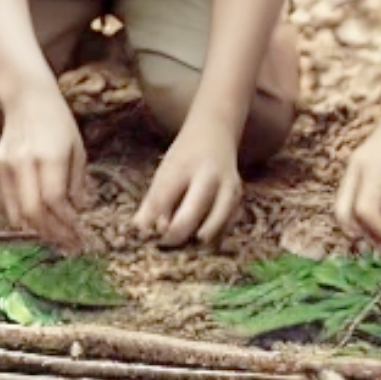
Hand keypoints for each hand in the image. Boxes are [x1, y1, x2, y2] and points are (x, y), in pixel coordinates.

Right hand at [0, 91, 88, 250]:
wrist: (27, 99)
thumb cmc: (58, 125)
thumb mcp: (78, 150)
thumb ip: (78, 182)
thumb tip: (79, 211)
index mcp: (48, 157)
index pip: (54, 200)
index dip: (66, 222)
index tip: (78, 235)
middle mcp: (22, 162)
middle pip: (33, 211)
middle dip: (51, 233)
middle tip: (66, 244)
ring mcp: (2, 164)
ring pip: (14, 212)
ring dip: (34, 229)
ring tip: (52, 235)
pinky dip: (15, 216)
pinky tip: (30, 220)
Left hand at [135, 120, 244, 246]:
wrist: (215, 135)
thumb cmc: (184, 158)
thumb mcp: (164, 173)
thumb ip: (153, 203)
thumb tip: (142, 232)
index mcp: (185, 167)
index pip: (164, 198)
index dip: (154, 222)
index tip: (147, 236)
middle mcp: (210, 177)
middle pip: (192, 213)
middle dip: (176, 234)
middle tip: (165, 243)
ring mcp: (229, 189)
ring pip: (215, 223)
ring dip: (199, 239)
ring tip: (186, 244)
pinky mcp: (239, 200)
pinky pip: (228, 227)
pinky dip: (215, 238)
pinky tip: (202, 241)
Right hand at [335, 99, 380, 247]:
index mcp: (374, 169)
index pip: (368, 212)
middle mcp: (355, 169)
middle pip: (346, 215)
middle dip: (367, 236)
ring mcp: (350, 169)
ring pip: (343, 211)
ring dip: (362, 229)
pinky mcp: (352, 171)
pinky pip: (348, 201)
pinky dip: (361, 217)